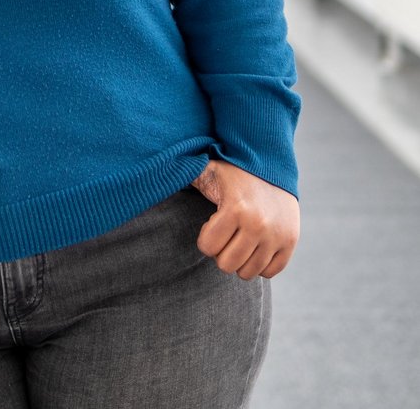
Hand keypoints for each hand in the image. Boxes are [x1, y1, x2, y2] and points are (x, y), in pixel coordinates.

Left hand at [191, 158, 299, 279]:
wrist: (271, 164)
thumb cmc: (231, 171)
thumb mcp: (206, 170)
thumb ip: (181, 174)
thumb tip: (146, 174)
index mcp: (235, 209)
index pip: (208, 248)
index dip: (206, 238)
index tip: (212, 223)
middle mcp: (259, 225)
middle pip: (227, 265)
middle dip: (222, 251)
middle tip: (226, 233)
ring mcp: (277, 235)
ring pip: (248, 273)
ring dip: (240, 258)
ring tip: (239, 237)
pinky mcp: (290, 242)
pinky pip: (270, 272)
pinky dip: (260, 262)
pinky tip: (255, 243)